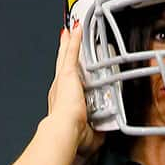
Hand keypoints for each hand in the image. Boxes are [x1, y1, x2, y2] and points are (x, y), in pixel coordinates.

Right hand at [46, 23, 103, 164]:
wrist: (64, 131)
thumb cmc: (71, 136)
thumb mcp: (90, 134)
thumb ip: (97, 131)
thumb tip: (104, 133)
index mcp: (63, 104)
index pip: (66, 86)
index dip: (67, 76)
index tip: (68, 70)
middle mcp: (59, 90)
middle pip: (62, 66)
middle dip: (64, 52)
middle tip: (65, 39)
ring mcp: (63, 80)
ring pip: (65, 56)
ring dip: (68, 43)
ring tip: (70, 29)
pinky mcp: (68, 74)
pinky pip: (72, 52)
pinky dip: (75, 40)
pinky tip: (77, 28)